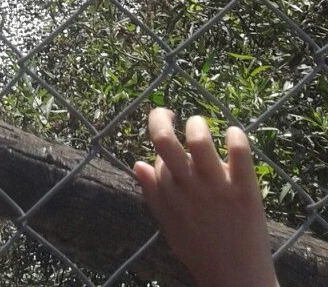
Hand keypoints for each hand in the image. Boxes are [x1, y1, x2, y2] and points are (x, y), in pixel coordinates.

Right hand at [134, 107, 278, 286]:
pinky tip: (233, 133)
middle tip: (169, 113)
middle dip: (160, 117)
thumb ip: (154, 195)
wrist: (237, 281)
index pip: (158, 157)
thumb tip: (138, 163)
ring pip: (200, 140)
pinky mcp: (245, 191)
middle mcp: (190, 188)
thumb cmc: (201, 252)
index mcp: (170, 196)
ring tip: (199, 126)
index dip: (162, 151)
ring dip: (196, 125)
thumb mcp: (169, 226)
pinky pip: (240, 154)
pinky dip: (235, 135)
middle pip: (165, 140)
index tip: (171, 152)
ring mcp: (217, 188)